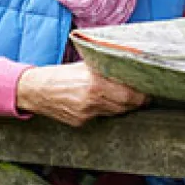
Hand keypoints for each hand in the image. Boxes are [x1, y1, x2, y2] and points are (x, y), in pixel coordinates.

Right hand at [15, 62, 146, 126]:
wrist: (35, 90)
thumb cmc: (62, 74)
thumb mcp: (85, 64)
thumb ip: (106, 66)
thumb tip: (130, 62)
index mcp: (95, 83)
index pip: (129, 94)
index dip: (142, 94)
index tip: (149, 89)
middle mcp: (91, 101)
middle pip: (126, 106)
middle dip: (136, 101)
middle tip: (144, 94)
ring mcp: (85, 114)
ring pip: (115, 112)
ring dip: (123, 106)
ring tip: (126, 96)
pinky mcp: (80, 122)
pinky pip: (101, 117)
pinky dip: (106, 109)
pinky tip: (102, 101)